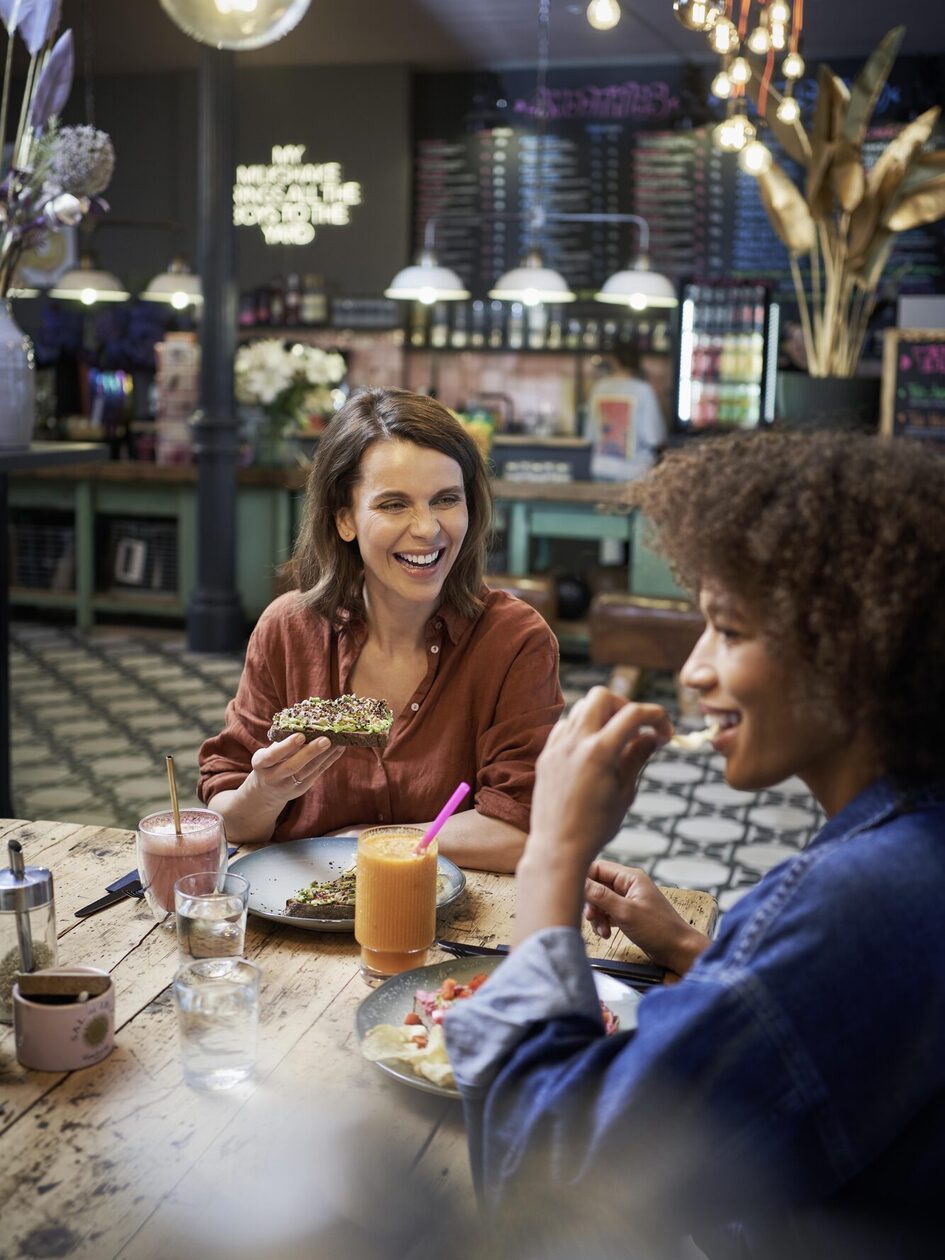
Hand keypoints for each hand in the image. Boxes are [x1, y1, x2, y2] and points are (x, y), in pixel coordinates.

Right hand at [249, 733, 344, 804]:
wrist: (266, 792)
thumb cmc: (269, 762)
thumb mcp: (267, 752)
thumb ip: (281, 741)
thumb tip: (305, 721)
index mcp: (261, 764)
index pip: (272, 756)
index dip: (286, 746)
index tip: (300, 735)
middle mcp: (273, 777)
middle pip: (293, 766)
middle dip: (310, 752)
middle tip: (326, 740)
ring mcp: (288, 785)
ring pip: (308, 770)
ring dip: (324, 755)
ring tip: (338, 741)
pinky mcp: (302, 788)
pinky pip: (317, 772)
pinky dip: (329, 760)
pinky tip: (339, 748)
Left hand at [526, 687, 672, 874]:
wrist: (557, 848)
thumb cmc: (596, 827)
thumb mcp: (625, 792)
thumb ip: (638, 757)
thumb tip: (654, 736)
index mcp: (599, 751)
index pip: (633, 713)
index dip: (657, 716)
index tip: (666, 733)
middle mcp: (574, 741)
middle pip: (603, 696)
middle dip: (626, 706)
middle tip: (638, 731)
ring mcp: (556, 746)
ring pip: (581, 707)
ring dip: (603, 716)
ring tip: (617, 743)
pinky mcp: (546, 754)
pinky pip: (565, 725)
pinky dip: (583, 727)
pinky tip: (593, 750)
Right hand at [584, 859, 709, 974]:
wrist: (678, 950)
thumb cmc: (659, 929)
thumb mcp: (625, 912)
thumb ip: (601, 896)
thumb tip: (579, 882)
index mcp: (630, 877)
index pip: (597, 868)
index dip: (584, 880)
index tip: (574, 895)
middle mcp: (628, 885)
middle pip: (597, 886)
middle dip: (591, 903)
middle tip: (590, 917)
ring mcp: (628, 900)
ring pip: (600, 901)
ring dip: (597, 916)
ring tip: (602, 931)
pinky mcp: (628, 914)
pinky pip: (607, 913)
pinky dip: (604, 922)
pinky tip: (606, 934)